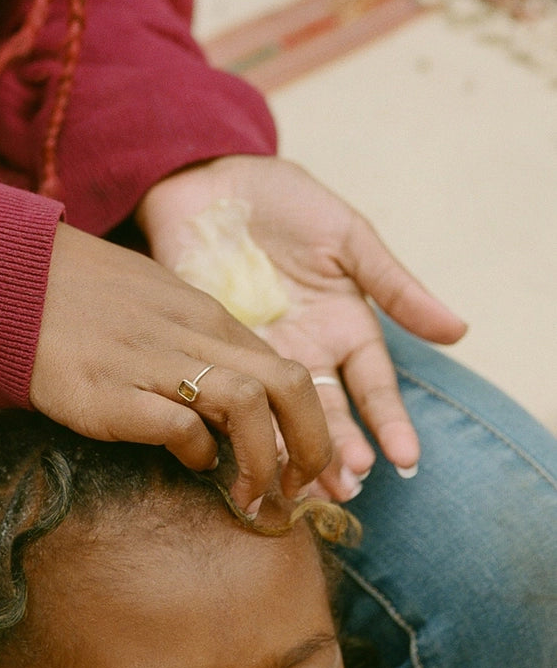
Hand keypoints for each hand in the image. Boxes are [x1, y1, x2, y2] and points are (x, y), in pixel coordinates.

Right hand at [30, 221, 331, 512]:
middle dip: (311, 448)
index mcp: (207, 317)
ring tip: (249, 496)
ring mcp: (152, 363)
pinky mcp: (110, 392)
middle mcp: (192, 337)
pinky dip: (197, 451)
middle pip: (290, 387)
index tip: (302, 466)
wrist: (12, 280)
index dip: (312, 426)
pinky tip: (188, 462)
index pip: (290, 370)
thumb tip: (232, 395)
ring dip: (262, 460)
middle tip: (296, 491)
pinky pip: (179, 425)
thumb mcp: (156, 305)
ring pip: (248, 405)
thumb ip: (198, 342)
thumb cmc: (80, 297)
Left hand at [136, 155, 466, 500]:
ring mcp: (255, 354)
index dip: (389, 423)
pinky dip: (236, 425)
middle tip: (347, 485)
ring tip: (303, 485)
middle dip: (339, 451)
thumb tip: (458, 331)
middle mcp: (303, 350)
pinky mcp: (209, 350)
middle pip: (326, 412)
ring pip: (278, 414)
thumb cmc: (285, 203)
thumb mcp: (347, 238)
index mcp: (343, 327)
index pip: (373, 387)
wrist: (209, 181)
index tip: (404, 459)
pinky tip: (242, 452)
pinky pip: (228, 396)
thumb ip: (394, 285)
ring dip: (291, 451)